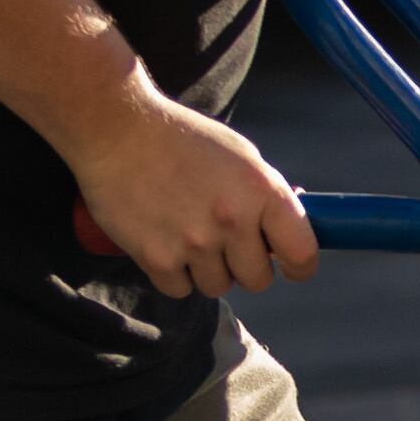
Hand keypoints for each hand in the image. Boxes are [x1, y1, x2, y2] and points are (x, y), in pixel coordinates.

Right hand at [67, 89, 314, 297]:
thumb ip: (266, 195)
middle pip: (258, 280)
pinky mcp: (156, 258)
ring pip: (218, 287)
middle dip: (246, 265)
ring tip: (190, 235)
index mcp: (261, 191)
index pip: (301, 252)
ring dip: (208, 270)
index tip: (290, 266)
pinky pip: (180, 289)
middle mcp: (232, 220)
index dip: (299, 266)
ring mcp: (194, 242)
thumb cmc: (183, 139)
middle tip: (227, 242)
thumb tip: (290, 231)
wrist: (118, 130)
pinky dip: (174, 274)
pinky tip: (166, 242)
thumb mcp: (241, 155)